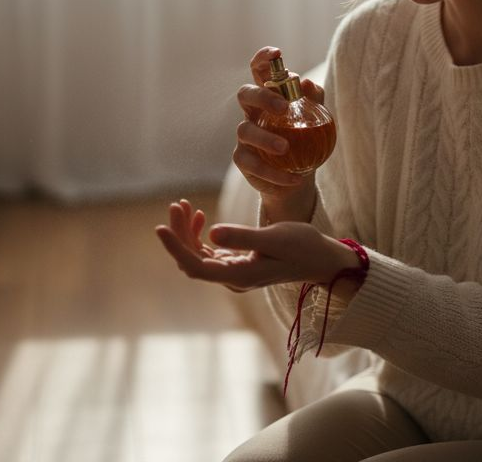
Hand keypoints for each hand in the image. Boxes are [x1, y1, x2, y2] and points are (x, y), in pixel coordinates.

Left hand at [154, 198, 357, 291]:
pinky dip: (199, 235)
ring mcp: (233, 272)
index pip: (195, 266)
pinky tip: (200, 217)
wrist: (321, 259)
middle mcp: (232, 278)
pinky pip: (207, 252)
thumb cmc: (303, 247)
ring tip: (184, 205)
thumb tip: (210, 234)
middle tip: (177, 204)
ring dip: (187, 232)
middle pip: (192, 260)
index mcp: (239, 276)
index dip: (175, 248)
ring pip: (197, 255)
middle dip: (179, 233)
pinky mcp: (237, 263)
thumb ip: (242, 237)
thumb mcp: (274, 238)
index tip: (160, 228)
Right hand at [234, 46, 325, 215]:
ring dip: (265, 138)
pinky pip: (251, 163)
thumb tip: (307, 83)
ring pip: (244, 130)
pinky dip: (273, 172)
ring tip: (286, 148)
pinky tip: (294, 178)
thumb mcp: (316, 120)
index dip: (263, 59)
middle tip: (283, 107)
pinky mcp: (244, 159)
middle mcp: (253, 112)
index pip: (260, 71)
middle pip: (245, 94)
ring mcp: (245, 136)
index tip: (277, 53)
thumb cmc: (306, 142)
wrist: (298, 177)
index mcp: (269, 96)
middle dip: (262, 96)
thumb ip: (315, 100)